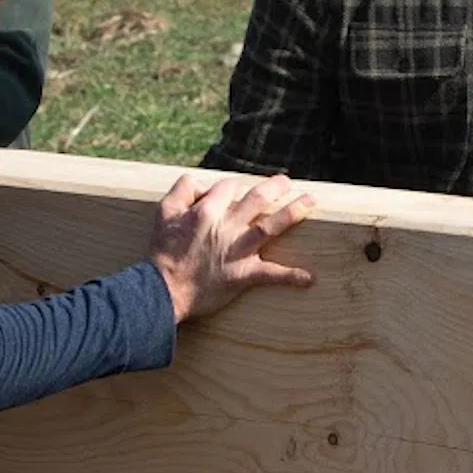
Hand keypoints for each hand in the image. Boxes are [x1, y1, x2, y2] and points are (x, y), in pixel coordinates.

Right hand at [151, 171, 315, 323]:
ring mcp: (237, 250)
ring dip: (293, 212)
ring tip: (310, 202)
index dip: (233, 187)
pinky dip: (291, 276)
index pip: (229, 186)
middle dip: (276, 186)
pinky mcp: (243, 275)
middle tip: (287, 182)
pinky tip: (309, 277)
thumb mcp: (163, 211)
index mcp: (208, 210)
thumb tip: (204, 183)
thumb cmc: (162, 252)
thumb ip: (183, 189)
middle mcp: (227, 226)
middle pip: (257, 198)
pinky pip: (271, 274)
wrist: (163, 290)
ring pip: (271, 225)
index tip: (236, 193)